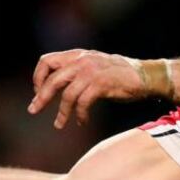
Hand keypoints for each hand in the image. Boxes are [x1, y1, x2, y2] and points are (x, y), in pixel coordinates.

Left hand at [27, 49, 150, 128]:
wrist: (146, 75)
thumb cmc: (120, 74)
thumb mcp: (94, 65)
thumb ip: (76, 70)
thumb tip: (57, 85)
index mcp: (78, 55)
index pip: (47, 60)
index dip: (38, 77)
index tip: (38, 92)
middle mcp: (82, 60)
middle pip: (52, 79)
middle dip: (41, 97)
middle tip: (33, 111)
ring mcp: (92, 72)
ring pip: (67, 95)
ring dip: (61, 112)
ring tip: (59, 124)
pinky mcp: (102, 84)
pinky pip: (83, 103)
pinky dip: (80, 115)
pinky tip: (81, 121)